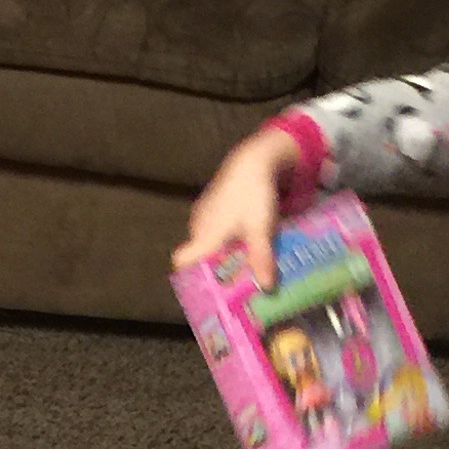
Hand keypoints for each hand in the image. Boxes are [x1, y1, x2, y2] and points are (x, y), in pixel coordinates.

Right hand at [174, 126, 303, 290]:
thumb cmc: (253, 196)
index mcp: (204, 236)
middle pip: (197, 254)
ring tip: (241, 255)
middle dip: (213, 266)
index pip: (181, 261)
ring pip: (205, 239)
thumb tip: (267, 288)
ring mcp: (202, 212)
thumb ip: (261, 259)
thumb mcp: (261, 230)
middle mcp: (198, 225)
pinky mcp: (210, 202)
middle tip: (235, 277)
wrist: (253, 160)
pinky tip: (241, 232)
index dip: (190, 275)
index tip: (209, 285)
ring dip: (219, 249)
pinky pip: (211, 225)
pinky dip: (223, 233)